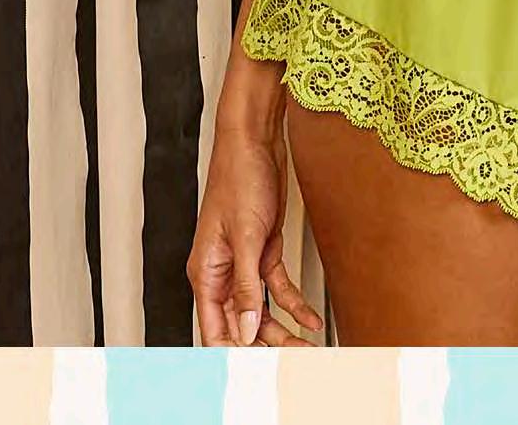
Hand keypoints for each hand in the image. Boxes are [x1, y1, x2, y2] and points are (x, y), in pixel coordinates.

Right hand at [188, 99, 324, 345]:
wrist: (256, 143)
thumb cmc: (239, 179)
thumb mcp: (244, 236)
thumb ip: (245, 287)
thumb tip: (245, 330)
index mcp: (205, 273)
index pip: (214, 329)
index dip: (234, 354)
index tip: (258, 374)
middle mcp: (222, 273)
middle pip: (241, 324)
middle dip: (266, 346)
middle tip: (294, 363)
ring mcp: (243, 264)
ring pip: (261, 311)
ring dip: (283, 330)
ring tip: (308, 349)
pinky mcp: (264, 251)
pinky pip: (278, 288)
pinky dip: (294, 305)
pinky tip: (311, 320)